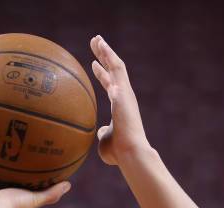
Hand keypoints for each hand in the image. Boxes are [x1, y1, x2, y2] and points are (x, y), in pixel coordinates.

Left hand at [90, 35, 148, 165]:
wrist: (130, 152)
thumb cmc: (118, 151)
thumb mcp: (105, 140)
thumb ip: (103, 133)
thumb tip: (99, 131)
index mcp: (119, 106)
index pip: (109, 85)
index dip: (102, 74)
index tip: (93, 64)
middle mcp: (124, 97)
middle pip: (113, 71)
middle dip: (104, 56)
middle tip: (95, 42)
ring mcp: (125, 93)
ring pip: (116, 65)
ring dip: (106, 51)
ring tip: (97, 39)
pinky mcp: (125, 92)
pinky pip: (117, 68)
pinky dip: (109, 56)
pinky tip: (101, 46)